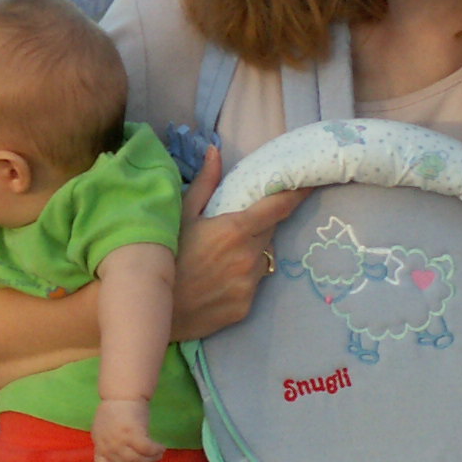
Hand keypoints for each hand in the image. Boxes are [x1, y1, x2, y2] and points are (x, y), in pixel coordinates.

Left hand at [92, 397, 162, 461]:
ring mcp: (119, 440)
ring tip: (158, 454)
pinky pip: (147, 450)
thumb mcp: (106, 430)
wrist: (123, 393)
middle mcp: (107, 445)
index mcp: (99, 444)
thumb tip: (122, 457)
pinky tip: (161, 447)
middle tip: (152, 457)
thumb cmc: (117, 410)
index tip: (131, 459)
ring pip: (137, 460)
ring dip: (151, 459)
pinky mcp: (132, 433)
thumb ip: (110, 444)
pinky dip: (156, 450)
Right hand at [172, 150, 304, 341]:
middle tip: (237, 226)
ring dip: (251, 253)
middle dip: (261, 225)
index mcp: (235, 229)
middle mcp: (249, 257)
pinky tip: (218, 280)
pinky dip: (243, 278)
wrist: (150, 309)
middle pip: (270, 232)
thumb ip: (205, 184)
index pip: (279, 207)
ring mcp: (249, 285)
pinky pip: (253, 284)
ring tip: (220, 258)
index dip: (298, 194)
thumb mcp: (180, 215)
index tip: (310, 183)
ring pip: (263, 260)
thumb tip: (216, 152)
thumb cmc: (163, 256)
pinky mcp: (245, 307)